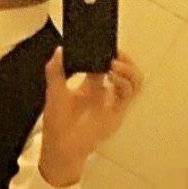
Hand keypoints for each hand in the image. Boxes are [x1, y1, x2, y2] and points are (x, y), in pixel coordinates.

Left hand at [39, 46, 143, 186]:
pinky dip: (124, 82)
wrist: (60, 147)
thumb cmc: (57, 124)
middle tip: (113, 49)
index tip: (102, 41)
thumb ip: (55, 70)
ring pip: (133, 80)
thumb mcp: (53, 91)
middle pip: (124, 69)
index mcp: (90, 86)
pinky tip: (113, 75)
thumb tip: (60, 50)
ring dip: (128, 68)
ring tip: (114, 63)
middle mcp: (104, 92)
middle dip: (122, 57)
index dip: (107, 51)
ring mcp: (112, 102)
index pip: (105, 63)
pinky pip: (129, 94)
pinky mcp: (116, 112)